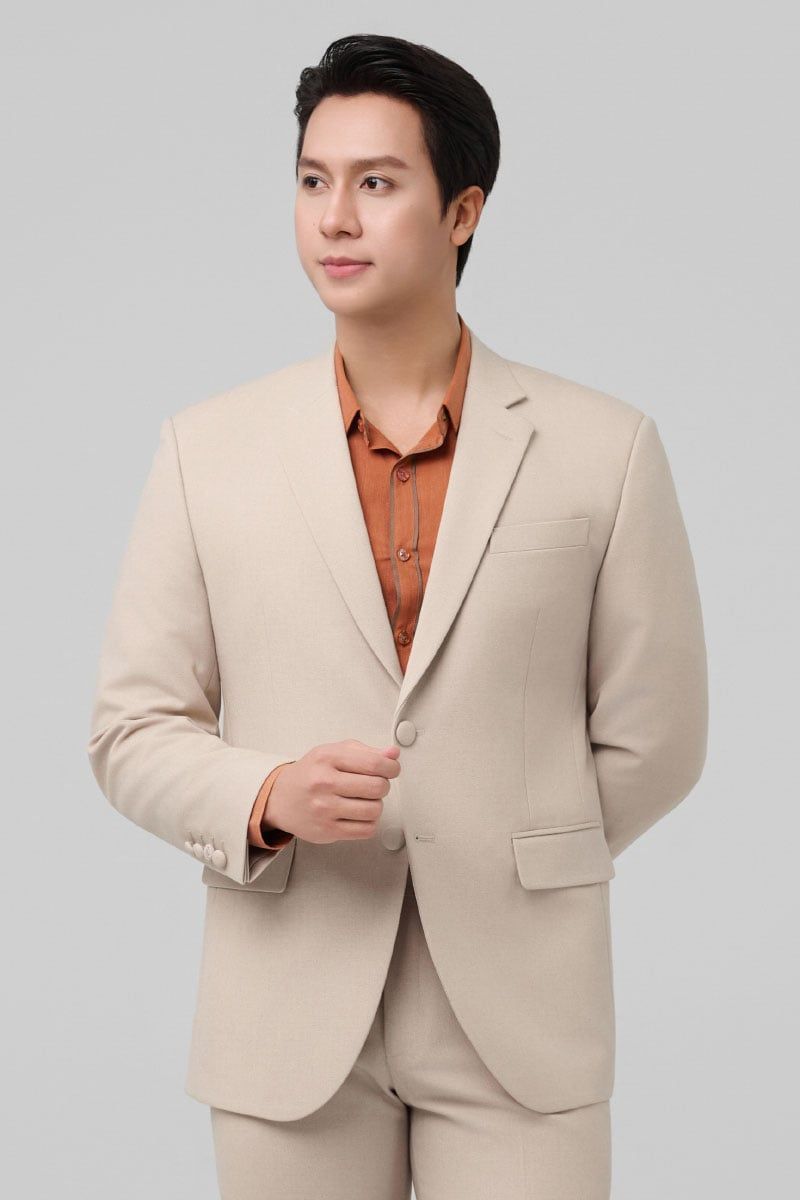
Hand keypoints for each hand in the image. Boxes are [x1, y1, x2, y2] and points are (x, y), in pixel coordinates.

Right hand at [263, 740, 400, 843]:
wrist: (280, 798)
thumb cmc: (310, 774)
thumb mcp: (333, 752)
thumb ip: (365, 752)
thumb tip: (392, 754)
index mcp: (327, 758)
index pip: (374, 763)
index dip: (391, 767)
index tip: (391, 769)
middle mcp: (324, 782)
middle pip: (377, 787)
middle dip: (383, 786)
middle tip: (375, 785)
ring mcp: (324, 808)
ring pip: (374, 810)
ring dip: (376, 805)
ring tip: (364, 800)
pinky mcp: (327, 830)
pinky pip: (366, 830)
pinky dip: (369, 822)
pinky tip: (359, 815)